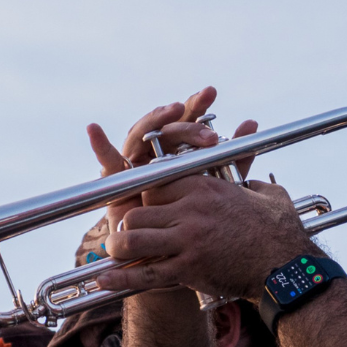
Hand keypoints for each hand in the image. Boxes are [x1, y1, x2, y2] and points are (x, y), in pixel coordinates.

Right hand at [87, 87, 255, 228]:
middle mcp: (155, 152)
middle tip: (204, 128)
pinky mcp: (117, 180)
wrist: (171, 253)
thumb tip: (251, 123)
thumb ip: (234, 158)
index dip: (196, 106)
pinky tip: (94, 130)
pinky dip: (99, 146)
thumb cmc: (194, 218)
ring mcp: (135, 163)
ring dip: (156, 121)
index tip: (209, 93)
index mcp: (179, 150)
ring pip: (143, 136)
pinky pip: (108, 162)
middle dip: (185, 122)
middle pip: (167, 128)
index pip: (187, 121)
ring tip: (171, 110)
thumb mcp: (219, 186)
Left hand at [96, 175, 322, 301]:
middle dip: (127, 222)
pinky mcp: (188, 269)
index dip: (144, 196)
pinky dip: (121, 278)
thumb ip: (251, 182)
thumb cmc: (281, 230)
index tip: (143, 205)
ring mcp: (187, 239)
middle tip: (126, 232)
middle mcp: (190, 209)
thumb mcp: (267, 194)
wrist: (288, 267)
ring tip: (114, 252)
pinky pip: (145, 273)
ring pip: (132, 237)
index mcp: (204, 186)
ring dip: (119, 245)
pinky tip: (104, 280)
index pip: (155, 183)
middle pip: (138, 209)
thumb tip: (250, 184)